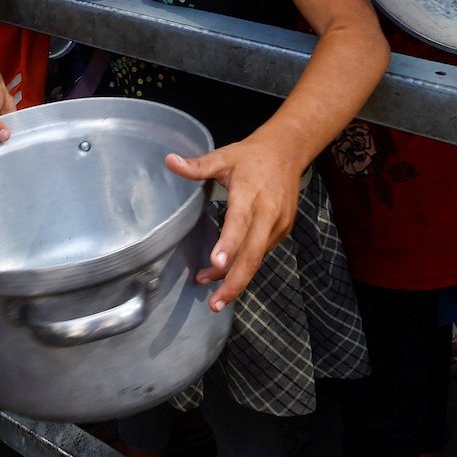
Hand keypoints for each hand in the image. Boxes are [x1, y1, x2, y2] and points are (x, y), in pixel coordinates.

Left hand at [165, 140, 300, 310]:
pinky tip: (228, 276)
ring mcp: (278, 225)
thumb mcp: (222, 156)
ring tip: (212, 293)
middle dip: (234, 282)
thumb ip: (197, 166)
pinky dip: (246, 267)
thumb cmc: (250, 157)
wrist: (287, 153)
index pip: (239, 223)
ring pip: (257, 259)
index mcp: (250, 194)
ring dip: (236, 279)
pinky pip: (262, 254)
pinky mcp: (283, 231)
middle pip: (253, 254)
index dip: (228, 244)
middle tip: (214, 303)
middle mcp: (268, 213)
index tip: (214, 263)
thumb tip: (169, 160)